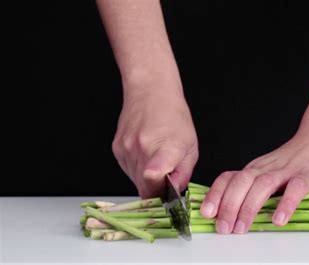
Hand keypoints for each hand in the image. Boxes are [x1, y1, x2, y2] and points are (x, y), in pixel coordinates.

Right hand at [112, 80, 197, 197]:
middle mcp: (143, 150)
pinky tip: (146, 154)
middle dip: (157, 190)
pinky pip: (128, 170)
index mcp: (165, 148)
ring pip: (136, 181)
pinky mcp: (117, 149)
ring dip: (147, 180)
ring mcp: (127, 150)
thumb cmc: (174, 116)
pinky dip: (137, 169)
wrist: (151, 93)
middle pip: (146, 188)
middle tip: (167, 178)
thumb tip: (176, 191)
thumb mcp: (190, 146)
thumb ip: (184, 173)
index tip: (163, 194)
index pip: (154, 173)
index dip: (157, 189)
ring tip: (156, 158)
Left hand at [200, 126, 308, 233]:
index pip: (229, 178)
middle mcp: (266, 169)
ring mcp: (287, 171)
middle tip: (223, 227)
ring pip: (262, 186)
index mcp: (256, 169)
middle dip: (228, 206)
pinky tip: (278, 220)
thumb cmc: (295, 159)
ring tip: (242, 228)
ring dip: (249, 207)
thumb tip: (231, 212)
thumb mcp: (268, 170)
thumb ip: (254, 187)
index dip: (216, 195)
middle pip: (241, 183)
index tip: (206, 213)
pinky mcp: (308, 176)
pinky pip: (295, 189)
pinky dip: (285, 204)